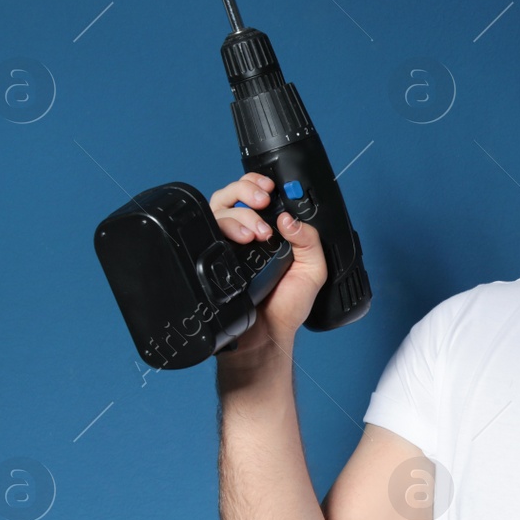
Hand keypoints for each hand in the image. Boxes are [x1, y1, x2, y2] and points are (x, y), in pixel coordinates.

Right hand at [208, 173, 326, 356]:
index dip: (259, 184)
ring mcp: (226, 244)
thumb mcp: (312, 270)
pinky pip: (206, 229)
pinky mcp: (211, 255)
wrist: (265, 335)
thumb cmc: (286, 306)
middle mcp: (246, 234)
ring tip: (256, 233)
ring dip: (239, 213)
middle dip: (247, 191)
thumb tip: (289, 218)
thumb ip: (309, 241)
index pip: (258, 196)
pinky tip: (240, 239)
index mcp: (270, 233)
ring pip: (219, 208)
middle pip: (233, 194)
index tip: (270, 187)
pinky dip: (222, 226)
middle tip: (262, 203)